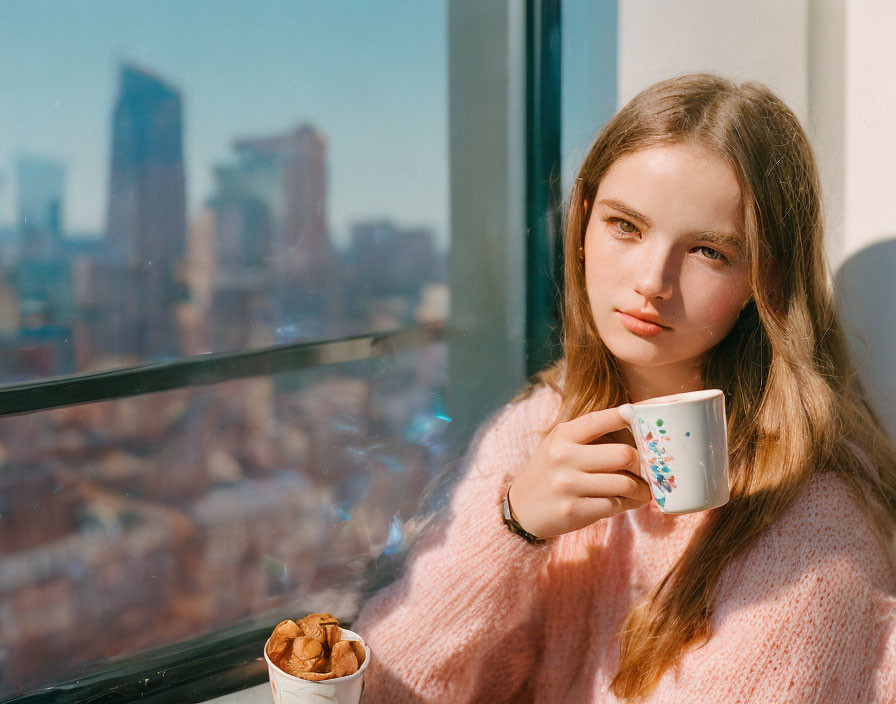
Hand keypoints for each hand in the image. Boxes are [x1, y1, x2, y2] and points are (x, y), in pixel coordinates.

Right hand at [507, 406, 650, 538]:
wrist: (521, 509)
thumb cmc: (549, 473)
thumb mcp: (559, 446)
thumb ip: (589, 436)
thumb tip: (636, 428)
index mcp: (562, 435)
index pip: (602, 419)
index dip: (629, 418)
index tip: (643, 423)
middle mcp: (564, 457)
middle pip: (624, 454)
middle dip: (643, 464)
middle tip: (648, 469)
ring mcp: (567, 485)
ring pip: (624, 483)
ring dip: (641, 489)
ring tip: (642, 490)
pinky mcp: (573, 510)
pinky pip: (614, 505)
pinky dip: (627, 504)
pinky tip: (627, 502)